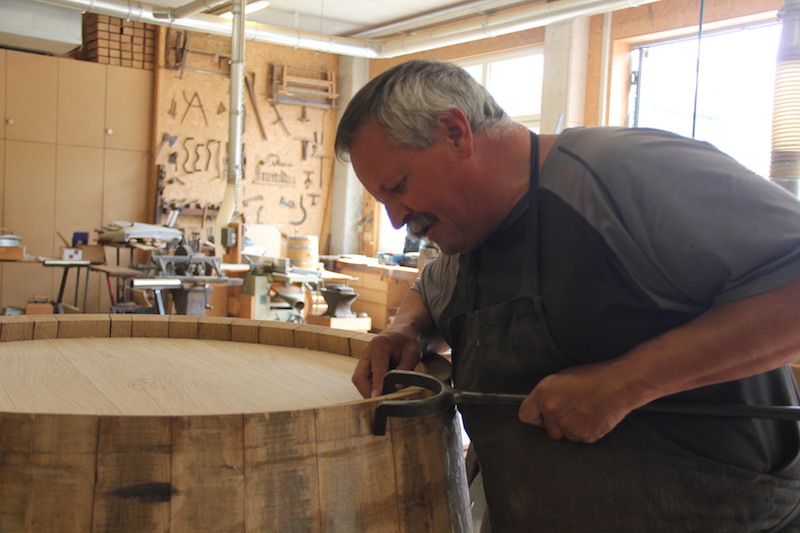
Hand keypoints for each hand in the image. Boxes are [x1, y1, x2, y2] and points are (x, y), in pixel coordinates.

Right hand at [352, 330, 421, 397]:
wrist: (403, 333)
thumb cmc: (408, 342)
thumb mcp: (413, 353)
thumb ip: (405, 368)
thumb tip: (397, 387)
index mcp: (379, 346)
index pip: (376, 369)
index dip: (377, 385)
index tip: (377, 397)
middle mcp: (367, 352)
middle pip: (359, 377)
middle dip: (367, 392)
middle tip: (379, 403)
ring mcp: (364, 359)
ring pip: (359, 379)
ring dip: (367, 391)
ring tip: (382, 398)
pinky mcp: (365, 365)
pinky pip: (363, 379)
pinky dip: (370, 387)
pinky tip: (381, 392)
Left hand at [517, 361, 635, 442]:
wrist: (619, 383)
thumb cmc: (593, 377)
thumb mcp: (562, 379)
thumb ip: (548, 396)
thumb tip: (542, 408)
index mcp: (543, 394)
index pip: (525, 415)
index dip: (536, 417)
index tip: (543, 416)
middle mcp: (551, 411)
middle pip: (549, 430)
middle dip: (559, 425)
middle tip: (575, 411)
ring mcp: (567, 425)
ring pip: (566, 436)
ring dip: (574, 428)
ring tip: (587, 412)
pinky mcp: (583, 435)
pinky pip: (581, 439)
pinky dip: (587, 432)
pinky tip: (595, 417)